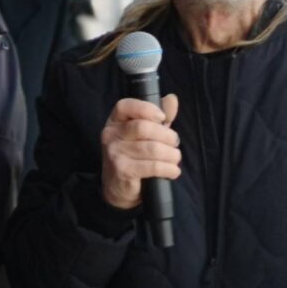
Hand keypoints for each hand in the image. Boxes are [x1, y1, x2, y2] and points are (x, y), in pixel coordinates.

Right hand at [100, 94, 180, 209]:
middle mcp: (111, 135)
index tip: (162, 118)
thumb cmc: (133, 157)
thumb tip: (172, 98)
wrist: (117, 189)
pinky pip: (153, 166)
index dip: (146, 109)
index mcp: (115, 122)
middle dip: (167, 135)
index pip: (125, 106)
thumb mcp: (144, 135)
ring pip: (152, 148)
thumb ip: (158, 118)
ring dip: (171, 154)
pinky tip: (173, 171)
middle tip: (174, 143)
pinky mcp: (123, 171)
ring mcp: (115, 154)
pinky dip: (169, 169)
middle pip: (143, 127)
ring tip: (175, 158)